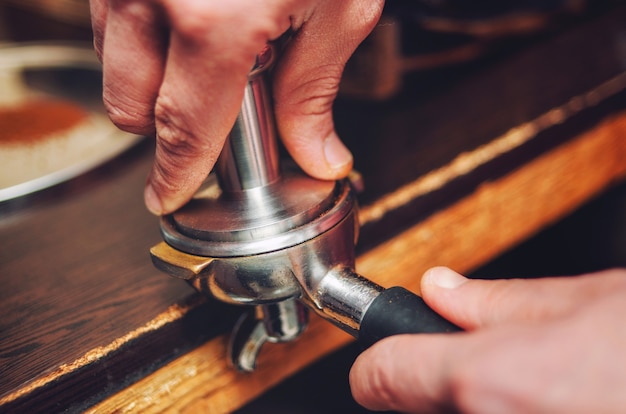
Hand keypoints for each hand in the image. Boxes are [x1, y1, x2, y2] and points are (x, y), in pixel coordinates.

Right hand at [90, 0, 383, 213]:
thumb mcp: (340, 8)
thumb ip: (315, 91)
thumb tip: (316, 154)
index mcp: (214, 21)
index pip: (182, 130)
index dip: (175, 174)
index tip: (170, 196)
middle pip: (130, 107)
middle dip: (165, 125)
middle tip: (214, 107)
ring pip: (112, 61)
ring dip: (152, 77)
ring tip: (209, 49)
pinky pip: (108, 13)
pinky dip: (141, 32)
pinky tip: (189, 13)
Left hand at [350, 266, 625, 412]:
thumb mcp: (592, 302)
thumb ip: (502, 302)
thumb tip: (442, 289)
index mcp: (495, 384)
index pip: (382, 376)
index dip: (381, 360)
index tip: (387, 354)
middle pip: (420, 409)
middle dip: (444, 385)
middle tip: (500, 365)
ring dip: (489, 404)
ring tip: (554, 385)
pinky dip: (519, 413)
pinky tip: (571, 398)